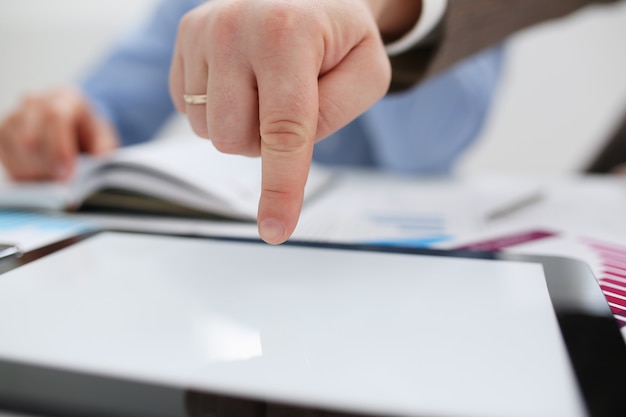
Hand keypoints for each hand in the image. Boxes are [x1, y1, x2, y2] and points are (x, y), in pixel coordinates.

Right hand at [0, 87, 118, 181]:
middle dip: (47, 167)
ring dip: (34, 172)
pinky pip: (4, 155)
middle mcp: (35, 102)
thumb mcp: (105, 140)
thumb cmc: (90, 134)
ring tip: (54, 184)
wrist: (74, 125)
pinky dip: (20, 173)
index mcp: (66, 98)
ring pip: (16, 148)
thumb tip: (93, 171)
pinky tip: (38, 180)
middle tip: (61, 187)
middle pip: (33, 135)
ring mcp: (15, 115)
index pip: (56, 116)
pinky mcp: (1, 131)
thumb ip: (102, 152)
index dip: (60, 148)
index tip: (67, 176)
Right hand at [170, 0, 419, 243]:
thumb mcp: (367, 71)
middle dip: (265, 143)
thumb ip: (335, 114)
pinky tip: (241, 81)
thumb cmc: (339, 34)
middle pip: (235, 140)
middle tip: (290, 105)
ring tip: (266, 88)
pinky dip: (219, 111)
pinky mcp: (184, 40)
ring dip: (242, 127)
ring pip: (209, 131)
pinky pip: (189, 111)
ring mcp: (202, 31)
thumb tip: (284, 150)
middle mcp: (235, 27)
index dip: (281, 187)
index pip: (284, 130)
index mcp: (288, 33)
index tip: (275, 229)